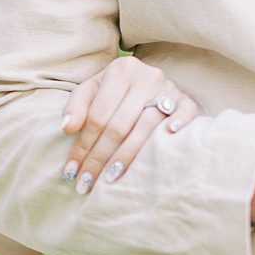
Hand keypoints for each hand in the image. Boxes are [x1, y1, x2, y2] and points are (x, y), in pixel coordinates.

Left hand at [60, 59, 200, 193]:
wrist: (145, 77)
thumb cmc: (113, 90)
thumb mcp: (91, 90)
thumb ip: (76, 106)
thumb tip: (67, 128)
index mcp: (120, 71)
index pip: (97, 116)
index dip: (82, 145)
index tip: (70, 170)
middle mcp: (146, 77)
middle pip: (119, 125)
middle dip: (99, 157)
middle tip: (86, 183)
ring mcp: (168, 88)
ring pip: (146, 125)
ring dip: (127, 155)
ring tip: (109, 178)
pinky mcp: (186, 99)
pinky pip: (186, 111)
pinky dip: (179, 122)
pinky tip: (170, 137)